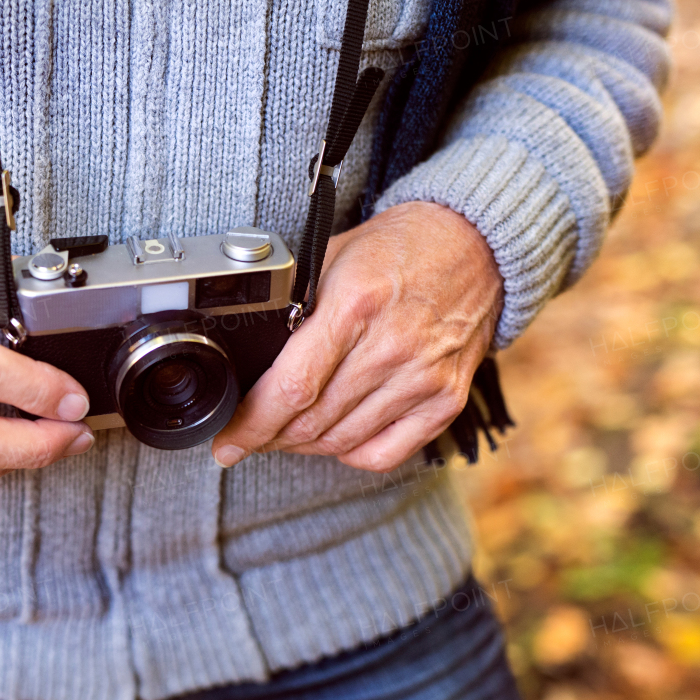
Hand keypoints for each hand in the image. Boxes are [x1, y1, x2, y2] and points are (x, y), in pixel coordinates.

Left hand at [211, 201, 503, 472]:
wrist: (472, 245)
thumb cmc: (396, 249)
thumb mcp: (330, 259)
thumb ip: (291, 306)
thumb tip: (248, 359)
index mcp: (356, 306)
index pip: (292, 388)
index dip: (251, 424)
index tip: (226, 440)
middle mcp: (393, 347)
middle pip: (312, 422)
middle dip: (267, 437)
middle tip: (248, 436)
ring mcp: (423, 378)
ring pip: (342, 441)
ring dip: (302, 446)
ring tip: (283, 435)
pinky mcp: (446, 400)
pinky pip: (384, 453)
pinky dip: (349, 454)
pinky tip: (333, 438)